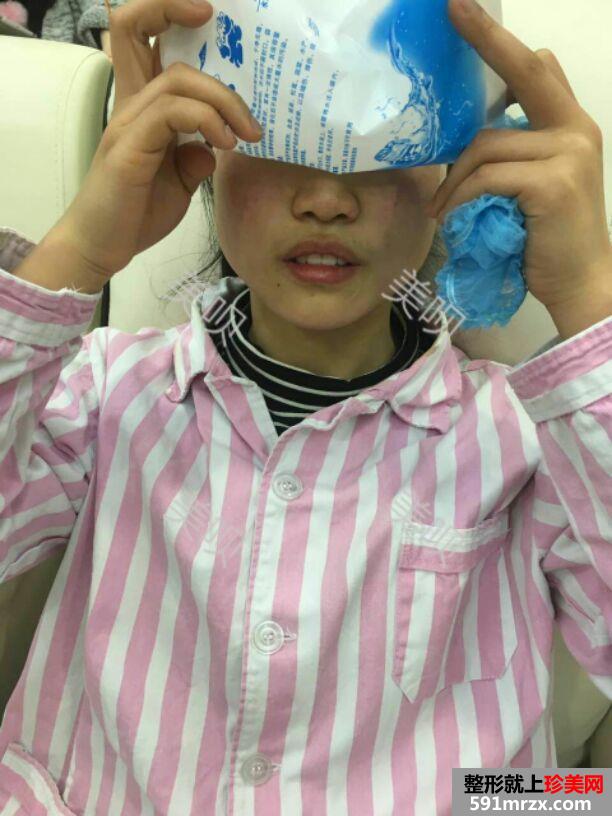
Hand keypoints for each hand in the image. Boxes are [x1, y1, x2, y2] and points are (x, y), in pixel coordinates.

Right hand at [54, 0, 261, 279]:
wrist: (102, 247)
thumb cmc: (135, 214)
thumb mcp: (178, 182)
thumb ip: (195, 157)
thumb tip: (214, 147)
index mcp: (142, 106)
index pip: (144, 38)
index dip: (170, 14)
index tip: (211, 22)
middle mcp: (131, 103)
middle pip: (137, 27)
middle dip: (176, 10)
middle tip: (234, 42)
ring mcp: (128, 121)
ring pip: (178, 77)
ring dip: (224, 99)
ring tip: (247, 132)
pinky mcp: (130, 145)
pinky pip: (172, 112)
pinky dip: (207, 121)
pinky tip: (225, 144)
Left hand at [426, 0, 611, 310]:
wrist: (580, 283)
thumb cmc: (548, 240)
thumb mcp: (534, 187)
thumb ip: (515, 155)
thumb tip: (471, 139)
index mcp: (571, 126)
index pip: (538, 70)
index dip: (501, 41)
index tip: (466, 11)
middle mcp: (576, 129)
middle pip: (525, 73)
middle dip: (486, 40)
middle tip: (452, 10)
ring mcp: (568, 153)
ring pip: (487, 144)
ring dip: (454, 178)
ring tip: (442, 207)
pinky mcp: (551, 182)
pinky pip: (487, 177)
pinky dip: (460, 197)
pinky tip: (450, 217)